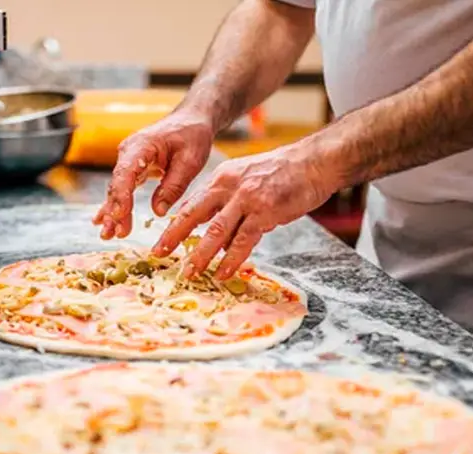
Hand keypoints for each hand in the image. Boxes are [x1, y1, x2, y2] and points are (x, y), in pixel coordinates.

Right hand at [93, 110, 214, 239]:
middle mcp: (129, 152)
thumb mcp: (191, 160)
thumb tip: (158, 212)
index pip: (125, 173)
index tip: (119, 216)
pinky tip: (105, 221)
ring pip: (117, 189)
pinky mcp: (133, 167)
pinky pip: (123, 188)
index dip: (121, 196)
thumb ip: (174, 185)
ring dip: (113, 212)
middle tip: (113, 233)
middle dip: (114, 211)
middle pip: (117, 184)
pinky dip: (117, 205)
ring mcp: (129, 160)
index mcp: (142, 145)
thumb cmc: (192, 135)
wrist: (191, 119)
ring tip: (108, 234)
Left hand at [153, 144, 332, 279]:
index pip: (191, 204)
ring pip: (215, 231)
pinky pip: (244, 239)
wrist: (314, 162)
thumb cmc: (284, 174)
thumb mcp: (248, 181)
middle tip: (158, 254)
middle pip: (193, 214)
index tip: (160, 242)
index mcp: (221, 178)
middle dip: (173, 236)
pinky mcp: (265, 210)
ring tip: (190, 272)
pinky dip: (232, 258)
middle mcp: (229, 186)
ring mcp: (247, 198)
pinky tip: (224, 272)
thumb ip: (230, 206)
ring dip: (201, 254)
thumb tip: (218, 239)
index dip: (173, 225)